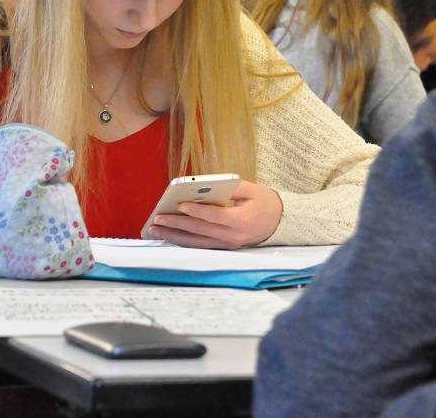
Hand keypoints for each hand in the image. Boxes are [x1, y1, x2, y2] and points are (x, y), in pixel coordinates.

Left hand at [148, 181, 282, 248]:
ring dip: (174, 236)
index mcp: (242, 221)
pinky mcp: (224, 248)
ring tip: (156, 230)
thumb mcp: (251, 189)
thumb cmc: (264, 202)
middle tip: (157, 219)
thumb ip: (228, 187)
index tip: (180, 205)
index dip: (197, 211)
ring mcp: (228, 245)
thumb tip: (202, 187)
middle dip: (177, 225)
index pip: (215, 217)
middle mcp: (233, 237)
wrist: (279, 222)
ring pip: (196, 243)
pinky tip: (168, 235)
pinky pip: (200, 245)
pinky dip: (183, 240)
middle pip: (200, 231)